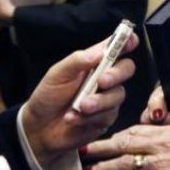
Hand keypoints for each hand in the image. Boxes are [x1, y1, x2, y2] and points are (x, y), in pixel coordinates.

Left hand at [21, 32, 138, 167]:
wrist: (38, 128)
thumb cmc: (47, 97)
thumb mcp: (57, 74)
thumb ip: (78, 60)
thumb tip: (101, 52)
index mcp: (94, 62)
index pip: (116, 47)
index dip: (127, 41)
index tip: (131, 41)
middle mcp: (104, 78)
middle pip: (126, 68)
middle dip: (117, 74)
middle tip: (102, 81)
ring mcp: (107, 99)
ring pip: (118, 94)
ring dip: (99, 100)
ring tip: (79, 106)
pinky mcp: (105, 118)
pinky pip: (108, 115)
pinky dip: (90, 117)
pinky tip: (73, 118)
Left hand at [83, 124, 169, 169]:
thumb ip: (160, 137)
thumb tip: (136, 138)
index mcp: (167, 132)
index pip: (135, 130)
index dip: (116, 136)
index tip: (103, 140)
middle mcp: (163, 145)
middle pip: (126, 143)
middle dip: (102, 147)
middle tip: (85, 150)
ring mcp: (163, 165)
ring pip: (126, 164)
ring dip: (106, 168)